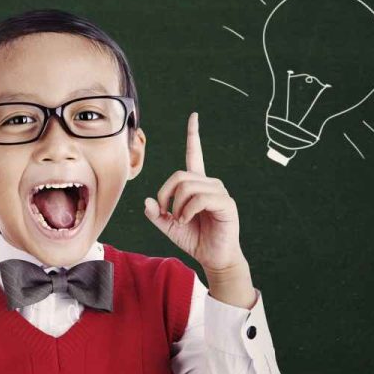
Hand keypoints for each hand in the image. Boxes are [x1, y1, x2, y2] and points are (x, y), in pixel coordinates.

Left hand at [144, 112, 245, 273]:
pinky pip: (199, 198)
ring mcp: (219, 192)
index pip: (195, 154)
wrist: (214, 257)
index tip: (194, 116)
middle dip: (166, 193)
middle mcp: (209, 183)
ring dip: (177, 206)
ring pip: (187, 186)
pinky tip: (187, 220)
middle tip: (166, 213)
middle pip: (179, 175)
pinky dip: (187, 210)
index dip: (193, 135)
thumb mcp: (169, 226)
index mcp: (197, 184)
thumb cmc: (194, 239)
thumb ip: (157, 213)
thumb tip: (147, 201)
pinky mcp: (225, 203)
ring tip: (181, 220)